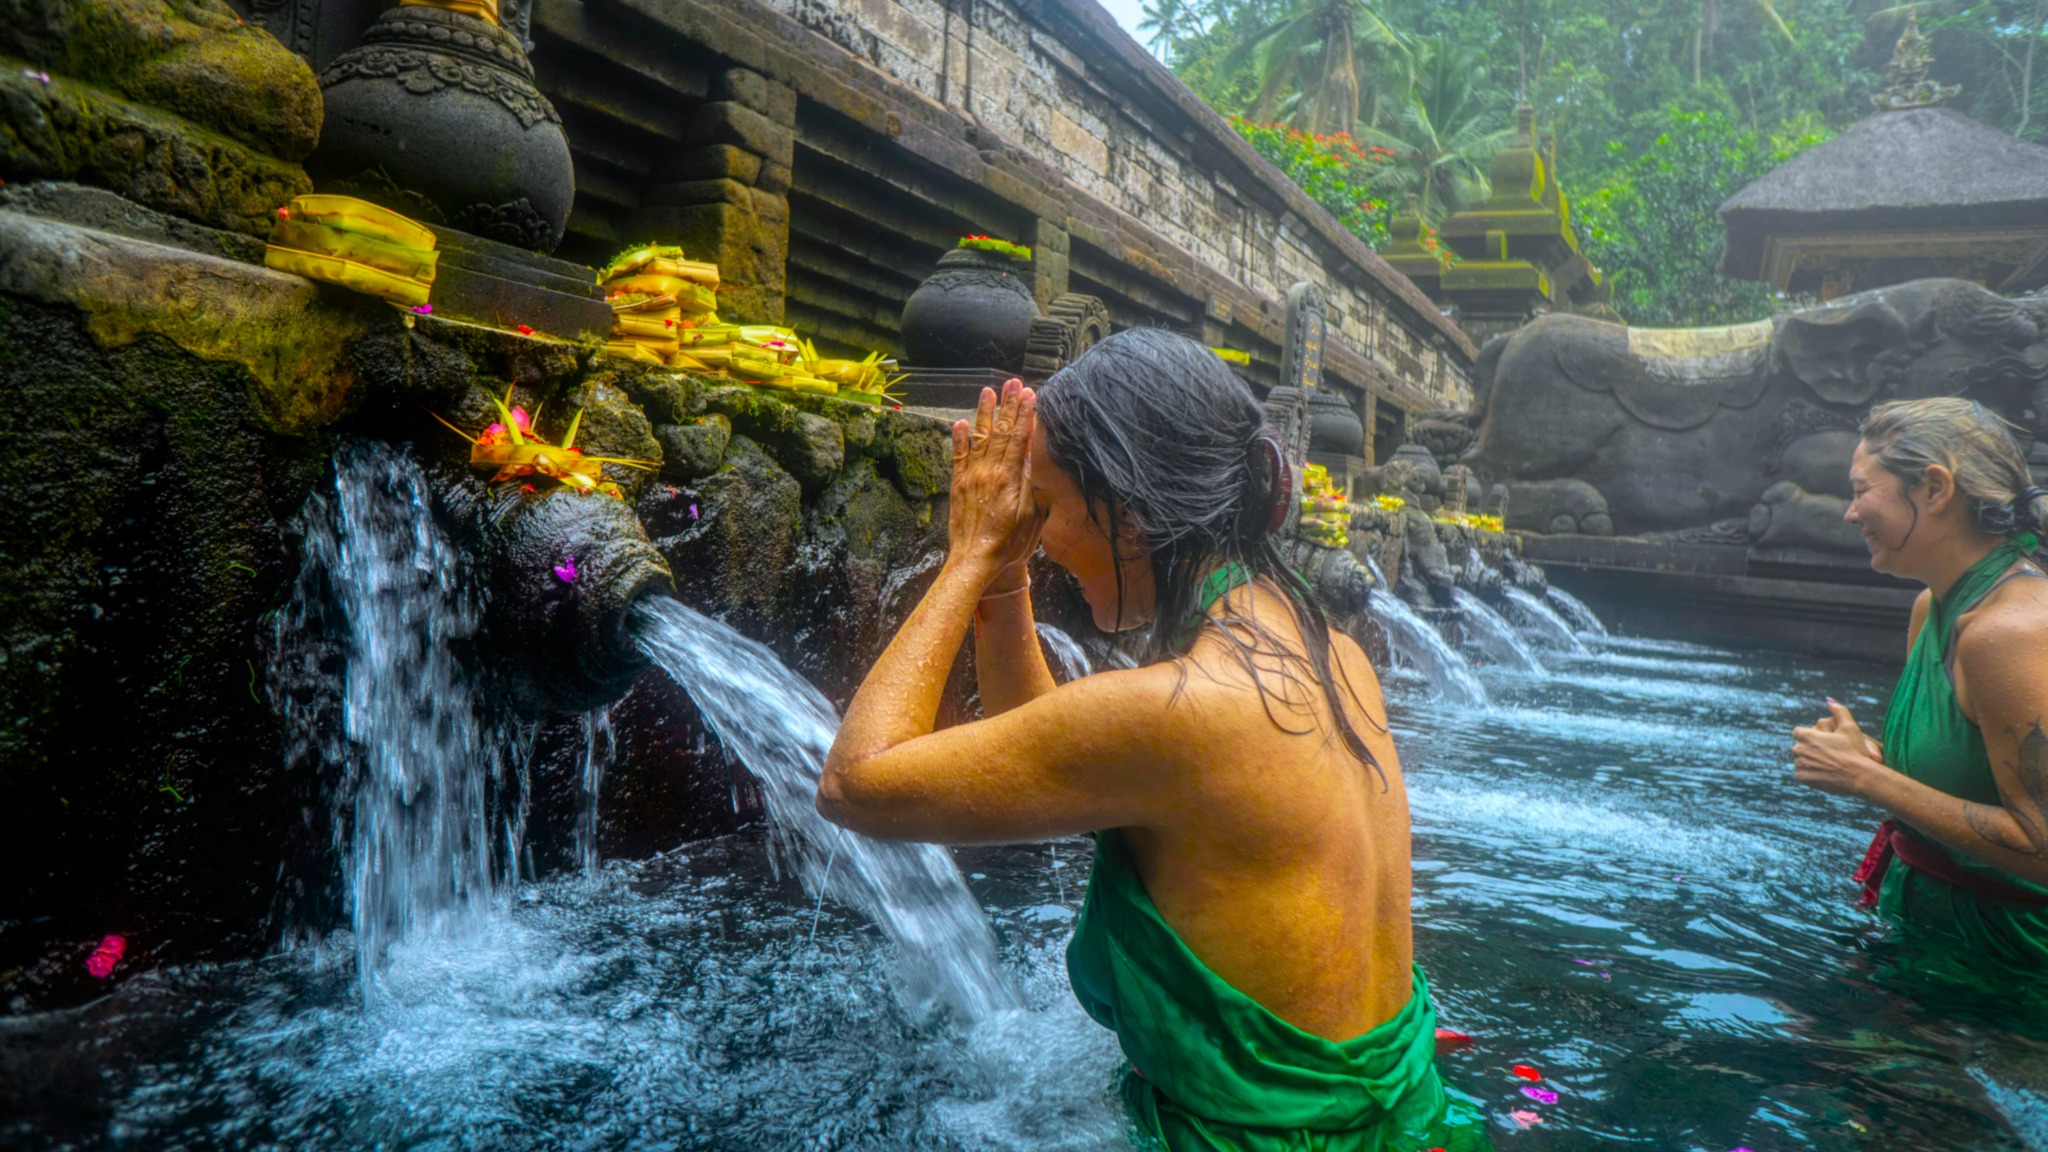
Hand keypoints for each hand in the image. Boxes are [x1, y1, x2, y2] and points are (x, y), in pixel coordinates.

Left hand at [948, 379, 1042, 583]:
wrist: (975, 561)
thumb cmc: (1009, 545)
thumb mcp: (1031, 517)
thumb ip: (1031, 484)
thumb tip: (1033, 455)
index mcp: (1009, 478)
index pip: (1019, 438)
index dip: (1025, 414)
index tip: (1030, 394)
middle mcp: (988, 472)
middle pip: (1001, 432)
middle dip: (1009, 405)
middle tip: (1014, 382)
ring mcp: (971, 477)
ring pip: (980, 437)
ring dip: (985, 413)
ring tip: (989, 391)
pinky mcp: (958, 485)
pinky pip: (958, 456)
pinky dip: (959, 438)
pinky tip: (961, 422)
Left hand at [1792, 699, 1888, 797]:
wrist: (1859, 776)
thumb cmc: (1855, 750)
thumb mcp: (1850, 727)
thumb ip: (1839, 710)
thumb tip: (1829, 700)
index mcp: (1807, 736)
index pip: (1798, 732)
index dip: (1809, 735)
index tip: (1819, 741)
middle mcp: (1800, 749)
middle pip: (1798, 747)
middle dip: (1808, 749)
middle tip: (1825, 754)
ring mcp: (1800, 765)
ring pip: (1800, 761)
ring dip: (1808, 762)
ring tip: (1825, 764)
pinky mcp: (1803, 778)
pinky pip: (1801, 774)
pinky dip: (1809, 774)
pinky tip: (1822, 773)